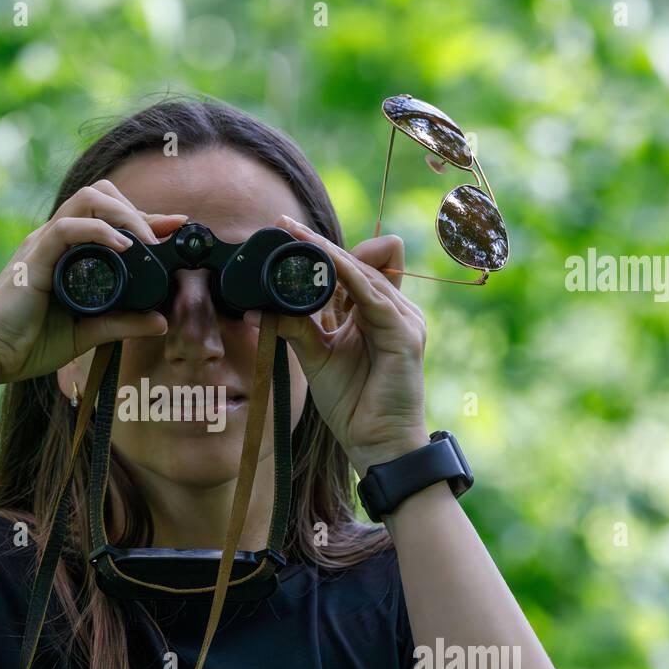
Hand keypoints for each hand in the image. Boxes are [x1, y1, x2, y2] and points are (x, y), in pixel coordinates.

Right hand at [0, 180, 184, 388]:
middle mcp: (55, 240)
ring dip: (125, 214)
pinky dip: (100, 232)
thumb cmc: (25, 345)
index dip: (144, 219)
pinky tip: (123, 248)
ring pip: (87, 200)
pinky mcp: (34, 258)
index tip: (176, 227)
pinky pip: (68, 228)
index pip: (109, 220)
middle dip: (138, 209)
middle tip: (165, 234)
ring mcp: (43, 244)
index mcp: (66, 253)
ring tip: (148, 240)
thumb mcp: (85, 334)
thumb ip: (120, 324)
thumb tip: (160, 321)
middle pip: (101, 196)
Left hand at [248, 214, 428, 475]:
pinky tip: (323, 265)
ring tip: (296, 239)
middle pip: (363, 258)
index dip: (321, 247)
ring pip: (365, 270)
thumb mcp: (317, 356)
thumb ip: (299, 327)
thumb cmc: (352, 402)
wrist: (376, 442)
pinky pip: (373, 294)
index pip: (353, 266)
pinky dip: (347, 276)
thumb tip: (263, 306)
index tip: (285, 230)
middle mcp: (393, 308)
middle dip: (321, 242)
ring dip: (329, 253)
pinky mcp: (405, 333)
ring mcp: (404, 318)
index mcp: (374, 312)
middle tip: (285, 226)